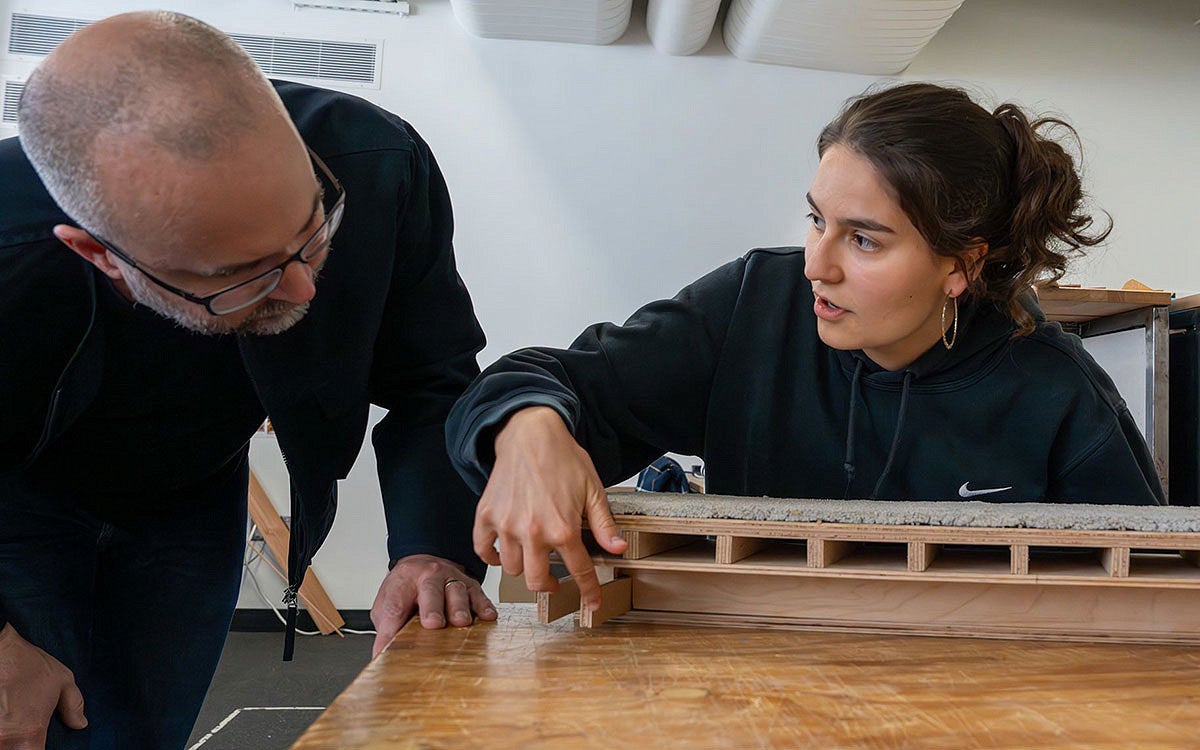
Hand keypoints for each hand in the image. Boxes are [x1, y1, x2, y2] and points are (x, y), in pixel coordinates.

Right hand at [0, 624, 86, 748]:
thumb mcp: (62, 680)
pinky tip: (6, 717)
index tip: (41, 745)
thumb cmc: (28, 664)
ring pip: (3, 745)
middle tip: (26, 731)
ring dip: (9, 738)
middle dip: (20, 745)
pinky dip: (2, 731)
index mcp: (30, 733)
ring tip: (14, 721)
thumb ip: (73, 705)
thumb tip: (80, 724)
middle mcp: (4, 739)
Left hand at [369, 554, 495, 657]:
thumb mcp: (388, 606)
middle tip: (433, 623)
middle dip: (432, 607)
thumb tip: (381, 656)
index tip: (391, 642)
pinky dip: (483, 605)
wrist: (424, 563)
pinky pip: (478, 594)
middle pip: (430, 590)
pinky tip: (487, 617)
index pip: (395, 603)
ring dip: (459, 607)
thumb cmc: (406, 589)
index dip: (393, 623)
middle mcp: (429, 576)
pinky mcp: (471, 585)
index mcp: (403, 582)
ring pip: (456, 590)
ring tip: (461, 623)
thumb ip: (386, 629)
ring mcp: (451, 579)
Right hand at [475, 406, 626, 613]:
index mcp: (563, 528)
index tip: (591, 603)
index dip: (588, 590)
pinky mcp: (486, 515)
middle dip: (549, 586)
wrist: (530, 433)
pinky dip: (491, 556)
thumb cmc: (564, 459)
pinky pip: (483, 549)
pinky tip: (502, 552)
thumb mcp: (593, 490)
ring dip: (523, 568)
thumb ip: (604, 524)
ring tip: (531, 557)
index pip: (578, 571)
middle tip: (554, 581)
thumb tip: (618, 549)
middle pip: (537, 581)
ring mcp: (506, 525)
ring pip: (511, 568)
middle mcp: (532, 532)